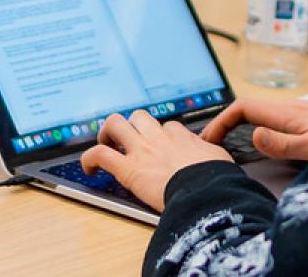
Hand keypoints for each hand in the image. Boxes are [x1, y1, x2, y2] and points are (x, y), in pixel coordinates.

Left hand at [81, 110, 231, 211]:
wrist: (206, 192)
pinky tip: (89, 169)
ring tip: (106, 145)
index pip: (167, 127)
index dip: (160, 135)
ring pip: (115, 124)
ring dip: (107, 133)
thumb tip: (214, 156)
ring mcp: (141, 150)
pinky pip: (99, 154)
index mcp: (181, 137)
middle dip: (131, 126)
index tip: (159, 146)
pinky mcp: (127, 168)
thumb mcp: (219, 157)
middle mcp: (158, 138)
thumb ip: (210, 153)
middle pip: (139, 116)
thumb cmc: (215, 178)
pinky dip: (89, 159)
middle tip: (127, 141)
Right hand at [200, 99, 307, 161]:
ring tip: (225, 144)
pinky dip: (253, 127)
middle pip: (247, 109)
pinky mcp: (305, 119)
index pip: (243, 107)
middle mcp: (289, 108)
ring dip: (238, 125)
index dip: (221, 120)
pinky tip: (255, 143)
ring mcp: (297, 112)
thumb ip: (282, 143)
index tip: (208, 138)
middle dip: (224, 123)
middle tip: (209, 143)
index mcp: (286, 112)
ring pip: (258, 113)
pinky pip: (270, 119)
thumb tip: (252, 135)